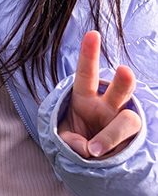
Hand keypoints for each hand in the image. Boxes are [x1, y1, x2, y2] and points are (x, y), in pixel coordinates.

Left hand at [57, 30, 141, 158]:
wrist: (92, 161)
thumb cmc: (76, 139)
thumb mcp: (63, 137)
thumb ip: (70, 140)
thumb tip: (87, 148)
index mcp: (85, 96)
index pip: (86, 73)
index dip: (89, 54)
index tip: (93, 34)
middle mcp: (107, 106)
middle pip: (119, 90)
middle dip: (123, 81)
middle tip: (124, 72)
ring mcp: (123, 123)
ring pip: (128, 120)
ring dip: (111, 135)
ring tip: (94, 150)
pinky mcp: (134, 142)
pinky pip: (127, 144)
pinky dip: (110, 153)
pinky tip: (98, 158)